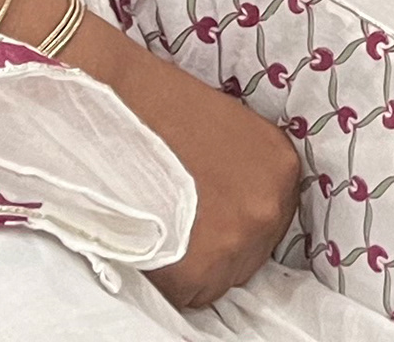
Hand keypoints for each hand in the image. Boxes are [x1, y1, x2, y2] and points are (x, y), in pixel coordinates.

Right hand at [69, 16, 303, 308]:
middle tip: (177, 221)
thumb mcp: (225, 127)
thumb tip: (235, 199)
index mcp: (280, 167)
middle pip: (249, 250)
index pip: (270, 217)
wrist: (113, 101)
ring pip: (219, 276)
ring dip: (192, 262)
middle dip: (216, 242)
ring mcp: (237, 241)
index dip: (233, 218)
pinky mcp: (198, 271)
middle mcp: (269, 207)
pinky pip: (186, 293)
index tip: (206, 213)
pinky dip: (166, 277)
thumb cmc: (161, 105)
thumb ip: (243, 168)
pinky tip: (147, 240)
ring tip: (158, 227)